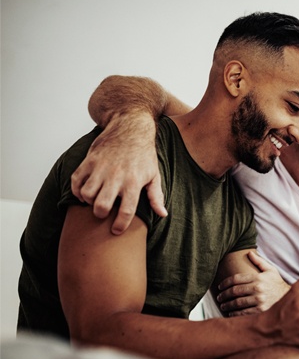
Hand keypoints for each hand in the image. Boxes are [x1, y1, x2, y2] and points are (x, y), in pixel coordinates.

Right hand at [71, 111, 166, 234]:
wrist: (130, 127)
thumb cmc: (144, 154)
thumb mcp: (154, 174)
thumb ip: (156, 196)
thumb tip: (162, 215)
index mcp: (134, 182)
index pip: (126, 211)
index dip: (120, 225)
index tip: (116, 230)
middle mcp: (116, 176)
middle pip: (101, 206)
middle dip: (100, 214)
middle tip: (104, 213)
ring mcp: (100, 168)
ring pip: (86, 194)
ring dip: (88, 201)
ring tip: (95, 200)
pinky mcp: (89, 161)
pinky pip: (76, 181)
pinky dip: (76, 190)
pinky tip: (84, 192)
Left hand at [217, 251, 290, 315]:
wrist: (289, 298)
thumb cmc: (277, 283)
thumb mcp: (270, 270)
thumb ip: (259, 261)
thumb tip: (249, 252)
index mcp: (258, 277)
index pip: (236, 279)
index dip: (225, 283)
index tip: (220, 286)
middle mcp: (258, 288)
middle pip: (234, 291)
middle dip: (224, 295)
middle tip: (219, 297)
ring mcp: (259, 300)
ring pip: (237, 303)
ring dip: (227, 305)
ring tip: (223, 306)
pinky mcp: (260, 311)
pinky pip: (243, 313)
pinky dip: (235, 313)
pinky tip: (230, 313)